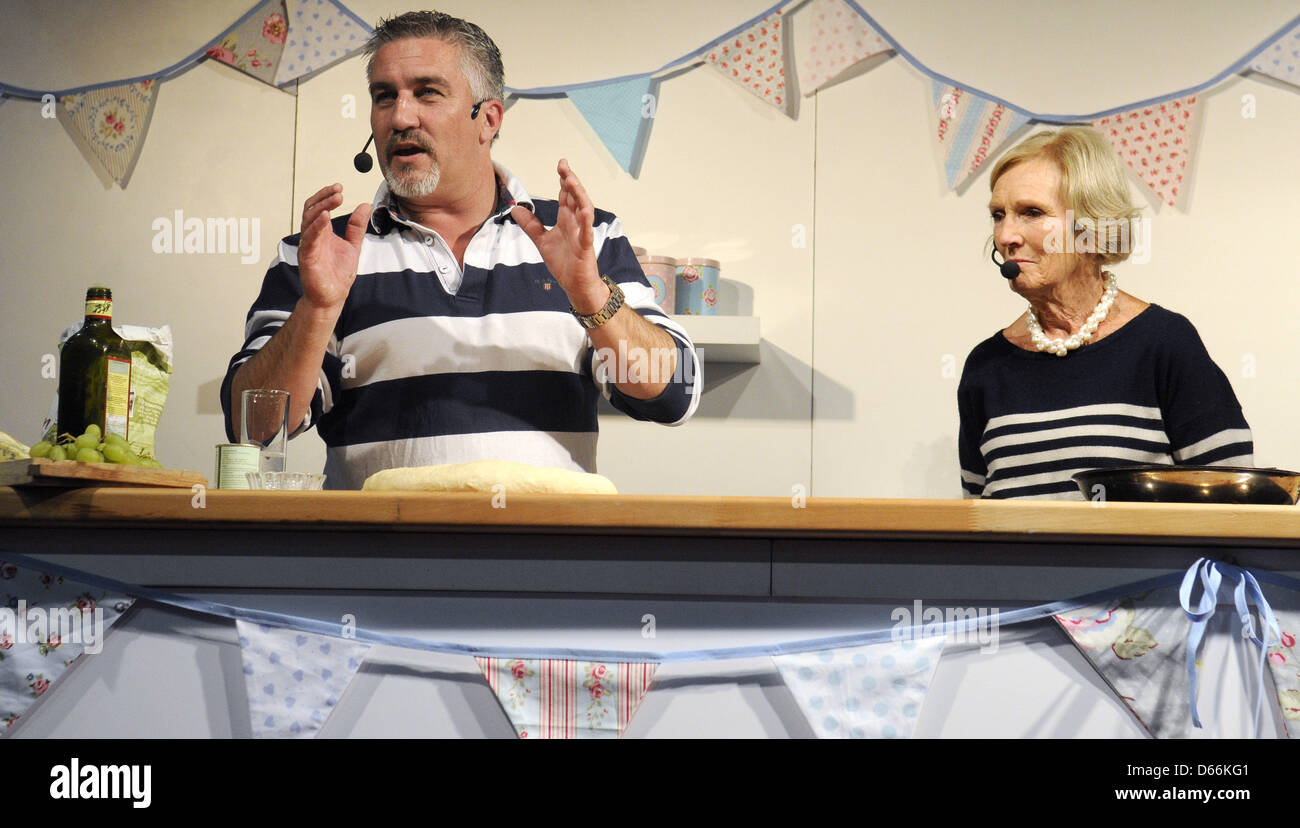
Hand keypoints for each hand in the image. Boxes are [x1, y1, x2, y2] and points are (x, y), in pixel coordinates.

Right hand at [297, 184, 372, 314]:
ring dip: (322, 207)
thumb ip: (357, 226)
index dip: (326, 195)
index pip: (319, 207)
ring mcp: (308, 246)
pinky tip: (325, 217)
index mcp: (322, 232)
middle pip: (311, 209)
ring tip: (335, 198)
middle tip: (338, 190)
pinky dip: (316, 226)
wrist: (332, 297)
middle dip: (324, 197)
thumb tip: (365, 205)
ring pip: (309, 220)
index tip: (339, 187)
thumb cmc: (338, 274)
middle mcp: (312, 236)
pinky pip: (309, 238)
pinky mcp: (307, 257)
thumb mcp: (353, 245)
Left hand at [510, 159, 607, 313]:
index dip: (563, 179)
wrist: (575, 285)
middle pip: (575, 197)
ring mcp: (582, 234)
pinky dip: (586, 222)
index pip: (565, 195)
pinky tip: (583, 211)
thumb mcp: (541, 241)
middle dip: (570, 181)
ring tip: (571, 181)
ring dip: (579, 195)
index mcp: (566, 220)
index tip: (560, 164)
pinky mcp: (586, 248)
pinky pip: (587, 233)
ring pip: (584, 210)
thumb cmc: (564, 263)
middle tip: (564, 166)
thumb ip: (530, 224)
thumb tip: (515, 209)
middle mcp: (576, 223)